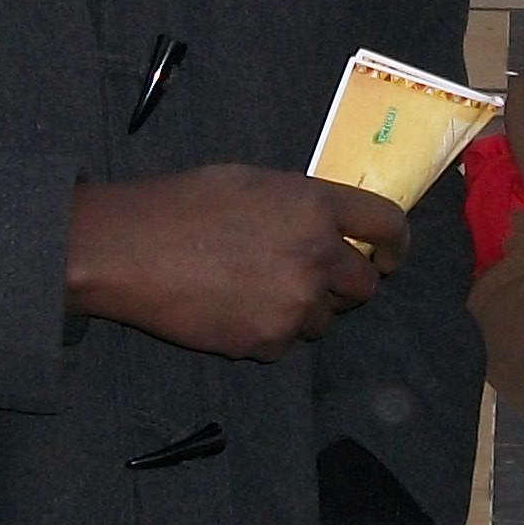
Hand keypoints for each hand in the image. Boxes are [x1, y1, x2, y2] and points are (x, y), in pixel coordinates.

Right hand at [65, 167, 406, 359]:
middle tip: (310, 277)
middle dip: (345, 283)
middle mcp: (316, 255)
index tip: (387, 256)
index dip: (396, 244)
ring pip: (324, 319)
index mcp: (314, 206)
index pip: (388, 224)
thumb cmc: (183, 205)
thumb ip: (301, 204)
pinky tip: (231, 309)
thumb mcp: (253, 182)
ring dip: (302, 309)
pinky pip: (285, 343)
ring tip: (253, 288)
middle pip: (364, 285)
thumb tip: (330, 225)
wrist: (127, 250)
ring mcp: (294, 303)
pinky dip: (267, 331)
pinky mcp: (267, 341)